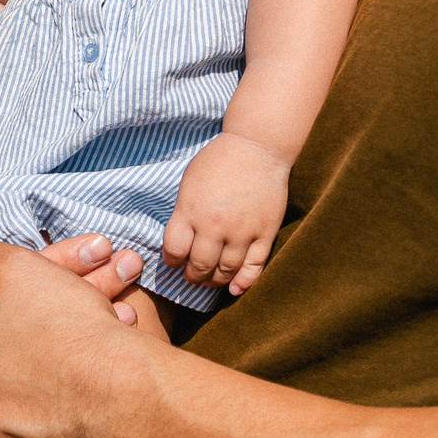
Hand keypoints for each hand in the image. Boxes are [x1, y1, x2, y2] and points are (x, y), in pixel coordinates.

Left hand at [166, 132, 291, 294]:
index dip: (172, 261)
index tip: (174, 263)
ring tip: (211, 280)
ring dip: (215, 280)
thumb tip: (179, 243)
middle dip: (193, 276)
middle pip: (199, 265)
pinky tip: (235, 289)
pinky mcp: (265, 233)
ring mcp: (242, 231)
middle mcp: (214, 225)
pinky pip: (254, 266)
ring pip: (226, 270)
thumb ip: (184, 213)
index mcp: (191, 211)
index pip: (174, 251)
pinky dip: (244, 282)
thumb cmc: (218, 162)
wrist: (257, 148)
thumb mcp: (189, 183)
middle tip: (192, 277)